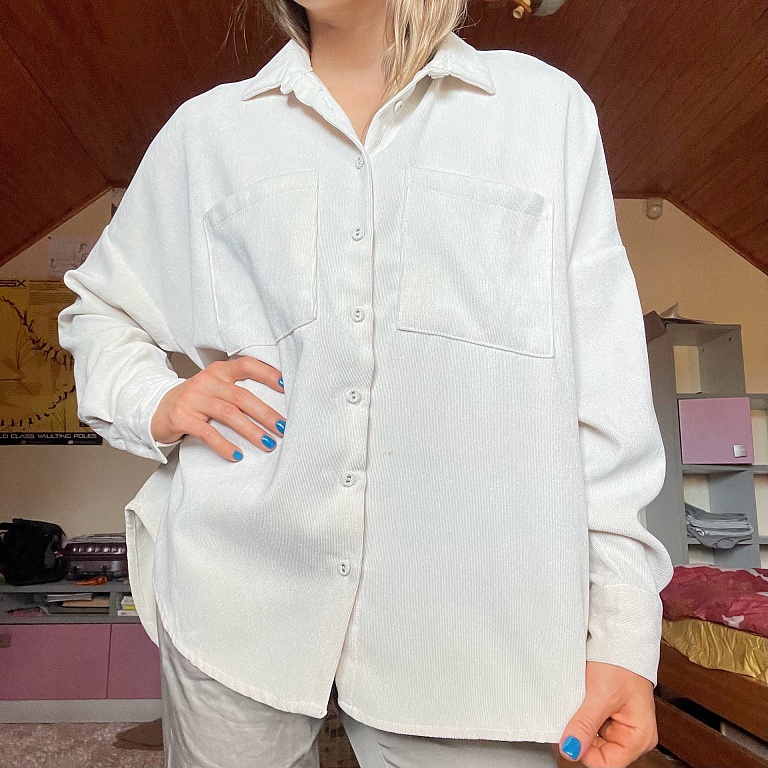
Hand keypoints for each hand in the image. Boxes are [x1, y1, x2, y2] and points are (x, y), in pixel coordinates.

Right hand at [150, 356, 285, 460]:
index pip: (246, 365)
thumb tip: (276, 406)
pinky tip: (238, 455)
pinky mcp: (181, 418)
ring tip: (268, 444)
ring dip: (252, 431)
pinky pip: (207, 433)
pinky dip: (224, 445)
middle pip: (241, 396)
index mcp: (218, 371)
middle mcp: (206, 381)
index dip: (267, 374)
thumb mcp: (215, 388)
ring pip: (228, 414)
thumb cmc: (196, 401)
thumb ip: (238, 390)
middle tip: (283, 428)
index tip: (286, 387)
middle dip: (265, 413)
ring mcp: (192, 399)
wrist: (158, 409)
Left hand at [556, 661, 657, 766]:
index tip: (567, 735)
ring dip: (580, 725)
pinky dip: (581, 716)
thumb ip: (585, 725)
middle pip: (599, 752)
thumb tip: (570, 750)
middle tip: (571, 714)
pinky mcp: (609, 714)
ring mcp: (620, 724)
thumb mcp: (600, 695)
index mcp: (639, 737)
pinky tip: (579, 702)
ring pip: (592, 739)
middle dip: (581, 736)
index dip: (585, 751)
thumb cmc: (620, 662)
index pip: (607, 763)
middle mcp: (632, 735)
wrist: (619, 637)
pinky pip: (591, 724)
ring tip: (579, 703)